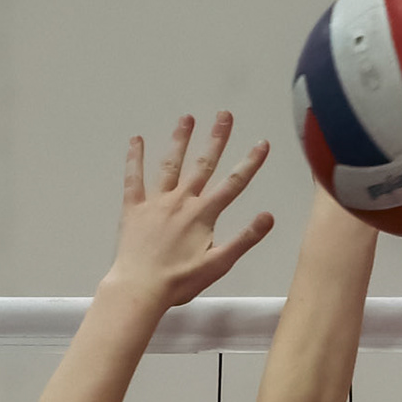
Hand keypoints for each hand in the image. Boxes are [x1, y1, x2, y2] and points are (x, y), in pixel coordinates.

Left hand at [106, 113, 273, 308]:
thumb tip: (268, 217)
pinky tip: (137, 140)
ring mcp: (156, 202)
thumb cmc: (181, 280)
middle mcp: (181, 201)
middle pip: (203, 165)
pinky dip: (135, 158)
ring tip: (188, 118)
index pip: (233, 184)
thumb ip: (245, 238)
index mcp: (203, 215)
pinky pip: (134, 178)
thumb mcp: (220, 264)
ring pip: (170, 164)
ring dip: (180, 140)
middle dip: (216, 139)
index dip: (250, 163)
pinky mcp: (134, 208)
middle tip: (224, 116)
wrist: (141, 286)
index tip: (262, 143)